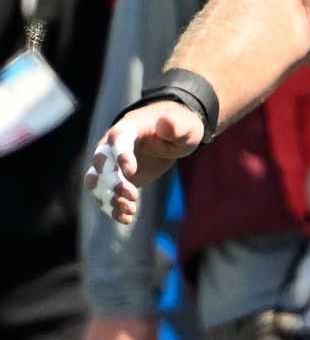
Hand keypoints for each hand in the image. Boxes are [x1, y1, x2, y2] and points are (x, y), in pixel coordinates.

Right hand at [84, 101, 204, 224]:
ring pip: (94, 183)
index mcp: (128, 129)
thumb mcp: (185, 127)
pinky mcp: (113, 182)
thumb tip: (166, 120)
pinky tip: (127, 218)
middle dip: (111, 182)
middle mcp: (111, 147)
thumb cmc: (178, 129)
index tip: (131, 171)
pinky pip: (104, 197)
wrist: (168, 138)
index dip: (120, 155)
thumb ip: (176, 126)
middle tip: (133, 195)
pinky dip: (112, 209)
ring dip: (108, 198)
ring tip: (131, 209)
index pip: (117, 140)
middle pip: (99, 164)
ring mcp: (109, 165)